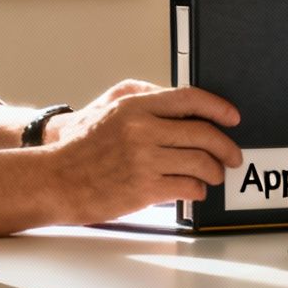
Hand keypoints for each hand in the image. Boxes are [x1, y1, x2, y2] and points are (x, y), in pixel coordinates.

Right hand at [44, 79, 243, 221]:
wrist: (55, 179)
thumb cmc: (80, 145)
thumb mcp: (109, 107)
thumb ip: (144, 98)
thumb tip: (181, 103)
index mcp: (135, 106)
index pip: (190, 99)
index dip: (219, 107)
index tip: (233, 117)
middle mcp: (142, 130)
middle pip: (203, 134)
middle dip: (226, 147)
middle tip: (232, 156)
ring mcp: (144, 160)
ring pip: (201, 162)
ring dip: (215, 171)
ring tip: (214, 175)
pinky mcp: (144, 189)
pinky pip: (188, 187)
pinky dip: (198, 190)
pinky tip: (195, 189)